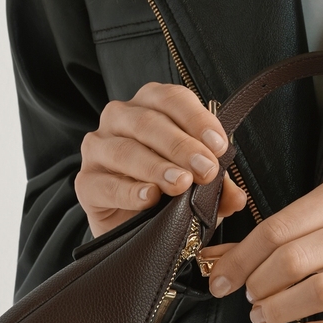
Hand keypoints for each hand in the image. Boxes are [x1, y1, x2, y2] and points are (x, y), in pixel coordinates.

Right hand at [75, 82, 246, 236]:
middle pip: (148, 122)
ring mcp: (97, 148)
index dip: (197, 120)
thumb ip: (218, 187)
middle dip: (181, 146)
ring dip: (156, 167)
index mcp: (150, 105)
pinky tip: (150, 197)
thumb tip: (237, 198)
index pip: (172, 99)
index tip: (219, 146)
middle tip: (205, 169)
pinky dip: (129, 191)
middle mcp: (119, 118)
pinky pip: (105, 183)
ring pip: (125, 150)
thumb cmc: (167, 190)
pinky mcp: (85, 182)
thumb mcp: (198, 185)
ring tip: (181, 184)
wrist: (130, 223)